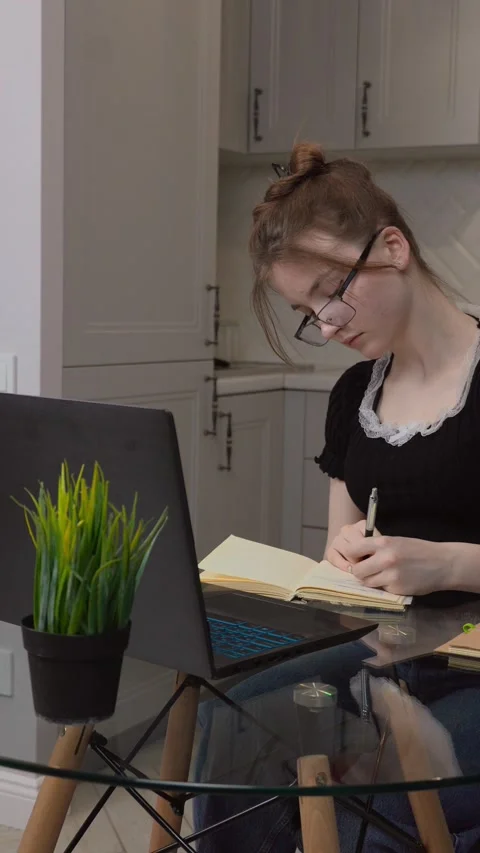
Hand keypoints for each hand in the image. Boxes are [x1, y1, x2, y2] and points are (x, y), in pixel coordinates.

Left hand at [328, 523, 446, 595]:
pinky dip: (385, 587)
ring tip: (382, 575)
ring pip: (367, 582)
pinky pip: (381, 590)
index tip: (356, 558)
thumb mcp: (395, 541)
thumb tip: (355, 557)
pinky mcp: (397, 589)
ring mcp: (391, 575)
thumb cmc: (418, 550)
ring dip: (371, 581)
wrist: (442, 563)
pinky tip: (396, 581)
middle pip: (356, 571)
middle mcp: (384, 559)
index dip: (351, 556)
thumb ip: (376, 548)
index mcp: (383, 542)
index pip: (352, 550)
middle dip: (359, 572)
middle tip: (368, 570)